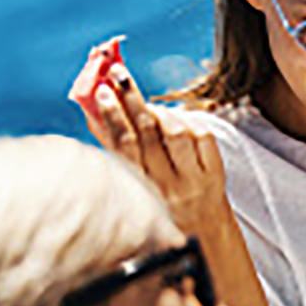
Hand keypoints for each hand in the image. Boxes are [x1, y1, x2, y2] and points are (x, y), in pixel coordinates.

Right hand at [78, 53, 227, 230]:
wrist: (202, 232)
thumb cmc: (160, 202)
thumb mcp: (134, 179)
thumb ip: (113, 146)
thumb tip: (90, 110)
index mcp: (139, 187)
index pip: (123, 145)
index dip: (112, 115)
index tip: (102, 90)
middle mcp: (165, 185)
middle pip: (147, 133)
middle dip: (131, 98)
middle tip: (119, 73)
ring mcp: (192, 180)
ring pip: (174, 133)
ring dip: (161, 111)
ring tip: (151, 106)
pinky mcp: (214, 174)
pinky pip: (202, 137)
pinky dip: (188, 121)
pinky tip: (179, 118)